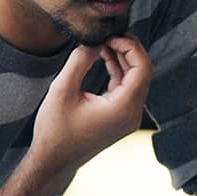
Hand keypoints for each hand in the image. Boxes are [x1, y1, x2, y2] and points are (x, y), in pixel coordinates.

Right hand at [29, 36, 152, 183]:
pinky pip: (127, 88)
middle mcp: (132, 114)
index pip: (142, 67)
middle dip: (128, 49)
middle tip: (108, 34)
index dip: (129, 45)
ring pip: (136, 79)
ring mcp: (129, 118)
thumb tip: (95, 38)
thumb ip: (81, 60)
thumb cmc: (55, 130)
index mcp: (123, 108)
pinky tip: (103, 57)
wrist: (53, 161)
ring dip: (122, 58)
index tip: (109, 36)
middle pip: (143, 71)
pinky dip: (118, 71)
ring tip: (103, 42)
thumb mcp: (62, 88)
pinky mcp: (121, 118)